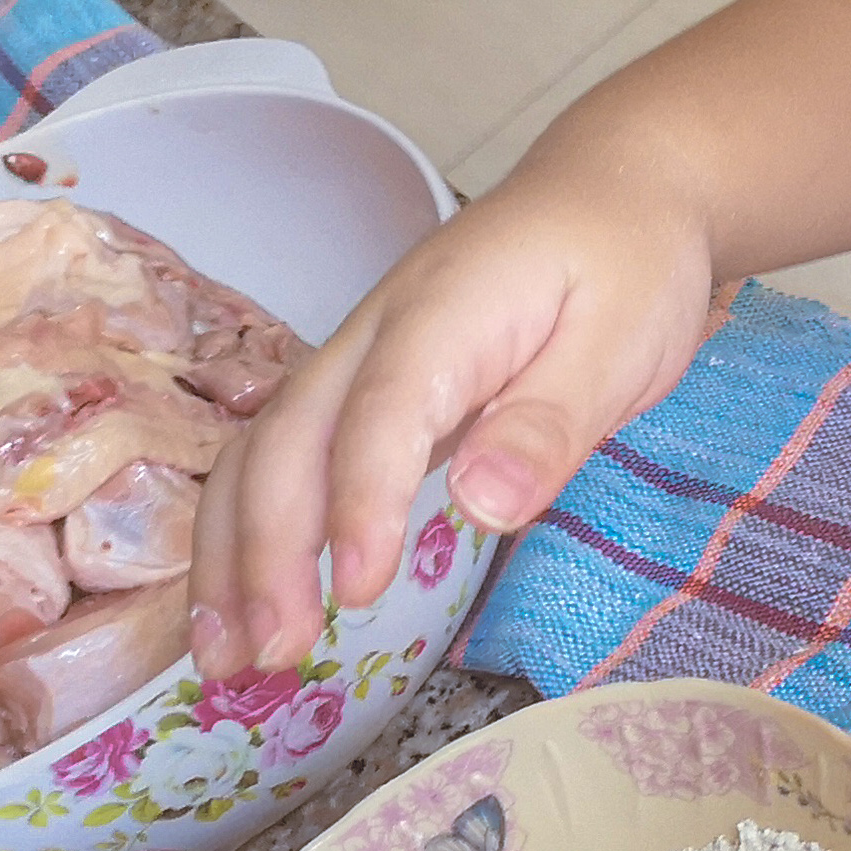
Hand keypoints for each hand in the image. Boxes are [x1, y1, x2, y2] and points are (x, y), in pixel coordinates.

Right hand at [192, 158, 715, 677]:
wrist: (609, 193)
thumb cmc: (626, 264)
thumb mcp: (622, 338)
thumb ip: (552, 421)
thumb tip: (484, 506)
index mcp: (442, 316)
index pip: (381, 417)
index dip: (360, 505)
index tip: (358, 593)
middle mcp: (373, 336)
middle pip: (288, 440)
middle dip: (265, 552)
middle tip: (272, 657)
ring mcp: (355, 362)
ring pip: (260, 454)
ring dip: (231, 554)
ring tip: (224, 658)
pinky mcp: (358, 392)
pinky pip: (280, 460)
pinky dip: (248, 534)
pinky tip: (243, 606)